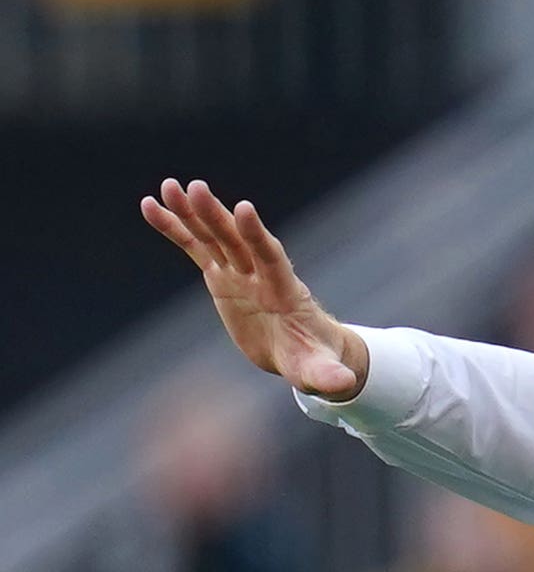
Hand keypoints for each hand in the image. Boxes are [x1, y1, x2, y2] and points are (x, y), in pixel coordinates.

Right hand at [140, 179, 367, 398]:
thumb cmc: (314, 359)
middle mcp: (261, 275)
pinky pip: (196, 248)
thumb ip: (328, 375)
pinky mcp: (222, 277)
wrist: (302, 351)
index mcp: (284, 291)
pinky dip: (175, 229)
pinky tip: (151, 207)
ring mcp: (240, 273)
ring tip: (168, 187)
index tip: (243, 209)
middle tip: (196, 188)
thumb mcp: (320, 371)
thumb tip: (343, 384)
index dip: (257, 235)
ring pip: (214, 237)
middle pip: (237, 240)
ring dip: (192, 213)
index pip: (270, 257)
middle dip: (217, 215)